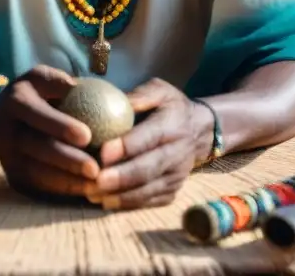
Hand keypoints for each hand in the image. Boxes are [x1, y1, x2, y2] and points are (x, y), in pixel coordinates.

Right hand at [0, 65, 100, 199]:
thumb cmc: (32, 95)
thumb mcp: (39, 78)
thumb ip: (57, 80)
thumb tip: (80, 87)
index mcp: (15, 103)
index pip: (37, 115)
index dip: (60, 126)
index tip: (87, 136)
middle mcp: (7, 131)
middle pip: (38, 148)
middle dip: (67, 160)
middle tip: (96, 169)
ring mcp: (7, 157)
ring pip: (37, 173)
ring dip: (67, 181)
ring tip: (96, 184)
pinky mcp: (13, 176)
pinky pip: (38, 186)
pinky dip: (62, 190)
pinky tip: (85, 190)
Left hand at [89, 78, 210, 209]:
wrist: (200, 131)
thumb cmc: (171, 108)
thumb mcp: (159, 91)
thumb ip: (138, 96)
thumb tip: (111, 102)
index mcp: (172, 125)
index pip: (149, 137)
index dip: (127, 147)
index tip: (103, 153)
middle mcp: (177, 153)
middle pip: (148, 168)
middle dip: (122, 177)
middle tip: (96, 180)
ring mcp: (177, 175)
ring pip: (149, 190)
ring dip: (121, 195)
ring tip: (94, 194)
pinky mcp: (172, 190)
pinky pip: (151, 201)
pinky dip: (128, 204)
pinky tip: (106, 201)